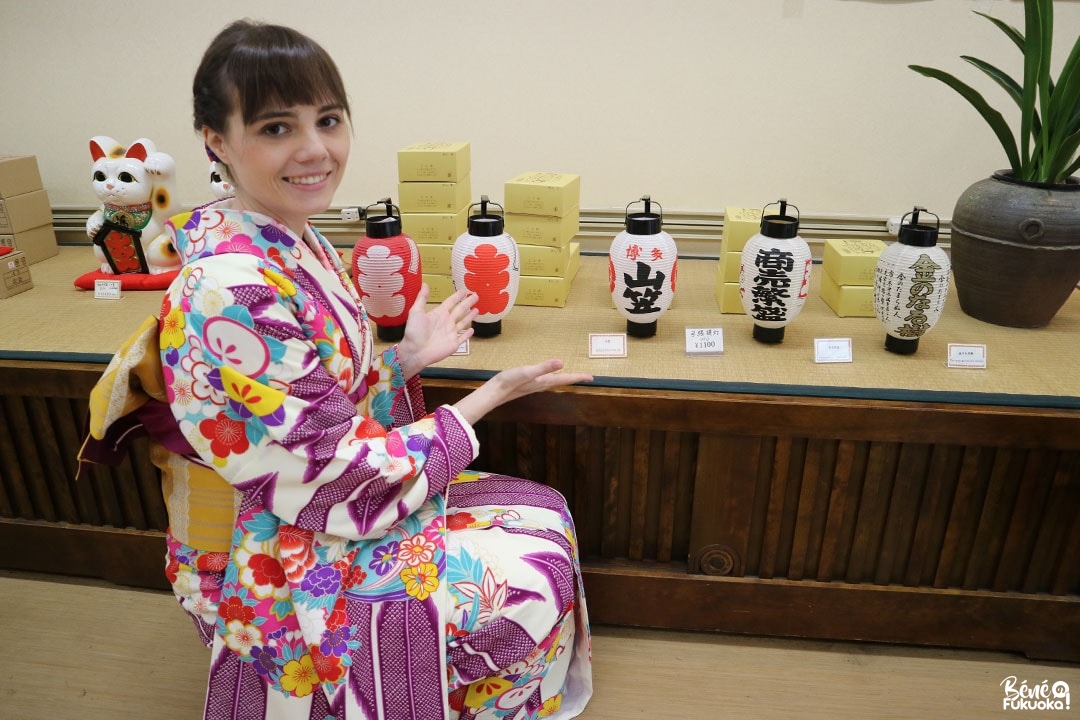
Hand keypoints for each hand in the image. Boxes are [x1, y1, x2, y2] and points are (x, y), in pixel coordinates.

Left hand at [396, 284, 477, 378]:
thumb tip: (425, 283)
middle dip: (468, 303)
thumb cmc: (414, 331)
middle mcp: (446, 322)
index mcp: (439, 314)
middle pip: (460, 310)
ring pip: (463, 322)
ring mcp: (451, 333)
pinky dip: (467, 334)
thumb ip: (422, 298)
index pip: (451, 302)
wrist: (415, 351)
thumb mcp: (416, 312)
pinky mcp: (454, 344)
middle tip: (476, 295)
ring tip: (477, 310)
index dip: (457, 296)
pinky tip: (472, 330)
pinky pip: (463, 338)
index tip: (464, 290)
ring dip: (470, 316)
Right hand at [454, 359, 592, 424]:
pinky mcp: (526, 384)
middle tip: (585, 377)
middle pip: (561, 381)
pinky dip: (551, 378)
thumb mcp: (527, 372)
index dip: (578, 377)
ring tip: (571, 376)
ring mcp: (533, 386)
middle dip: (573, 379)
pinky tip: (547, 377)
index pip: (564, 379)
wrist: (492, 393)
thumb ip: (543, 368)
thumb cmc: (508, 382)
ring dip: (563, 379)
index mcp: (543, 381)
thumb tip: (561, 362)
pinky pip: (544, 381)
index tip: (592, 377)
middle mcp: (541, 385)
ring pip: (553, 382)